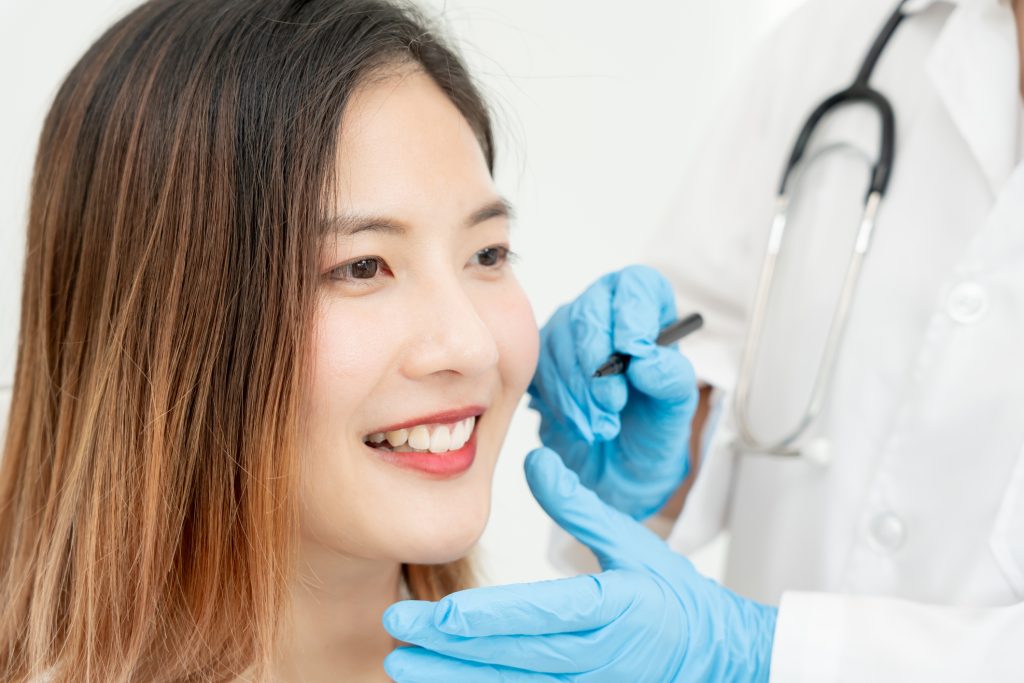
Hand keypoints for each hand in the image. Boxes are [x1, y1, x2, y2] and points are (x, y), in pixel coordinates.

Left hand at [383, 448, 776, 682]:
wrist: (717, 656)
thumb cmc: (674, 598)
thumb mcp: (633, 543)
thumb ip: (579, 506)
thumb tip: (535, 462)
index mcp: (607, 611)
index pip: (530, 617)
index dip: (475, 620)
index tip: (427, 614)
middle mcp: (593, 657)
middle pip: (508, 657)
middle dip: (447, 650)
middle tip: (395, 634)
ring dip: (454, 679)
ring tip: (404, 667)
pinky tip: (446, 682)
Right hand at [528, 265, 698, 518]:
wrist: (616, 473)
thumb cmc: (651, 432)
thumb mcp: (676, 413)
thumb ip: (672, 380)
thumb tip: (646, 359)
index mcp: (648, 312)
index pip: (636, 285)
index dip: (632, 312)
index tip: (634, 352)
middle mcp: (606, 313)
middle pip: (590, 309)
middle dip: (598, 362)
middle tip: (613, 404)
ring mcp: (569, 334)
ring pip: (559, 340)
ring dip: (578, 391)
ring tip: (601, 428)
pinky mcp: (542, 360)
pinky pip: (537, 367)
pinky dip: (558, 401)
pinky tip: (579, 424)